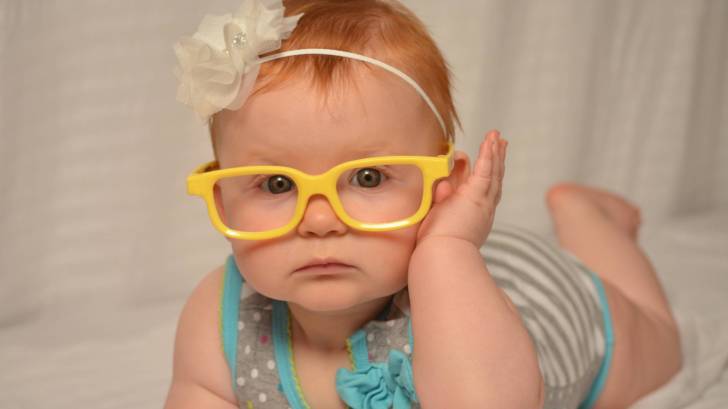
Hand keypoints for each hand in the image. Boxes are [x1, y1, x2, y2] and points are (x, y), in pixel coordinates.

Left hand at [415, 130, 506, 248]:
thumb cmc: (437, 246)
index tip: (490, 166)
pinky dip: (488, 153)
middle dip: (498, 161)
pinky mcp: (475, 196)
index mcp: (476, 217)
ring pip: (492, 172)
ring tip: (497, 137)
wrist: (442, 256)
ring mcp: (481, 202)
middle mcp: (483, 209)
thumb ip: (442, 200)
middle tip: (502, 145)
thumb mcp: (440, 218)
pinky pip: (485, 169)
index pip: (484, 192)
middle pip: (495, 180)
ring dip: (495, 152)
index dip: (489, 177)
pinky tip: (492, 141)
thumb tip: (443, 185)